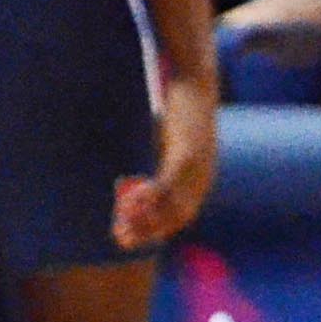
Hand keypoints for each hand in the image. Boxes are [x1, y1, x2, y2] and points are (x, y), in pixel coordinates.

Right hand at [114, 74, 217, 251]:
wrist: (196, 85)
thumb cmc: (179, 111)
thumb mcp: (167, 142)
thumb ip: (157, 161)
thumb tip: (132, 176)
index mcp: (199, 180)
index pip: (178, 217)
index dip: (153, 230)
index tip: (128, 235)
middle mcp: (202, 179)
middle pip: (175, 217)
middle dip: (146, 230)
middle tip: (119, 236)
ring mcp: (197, 169)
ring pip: (171, 205)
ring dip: (144, 218)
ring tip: (120, 222)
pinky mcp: (187, 154)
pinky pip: (167, 183)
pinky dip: (149, 195)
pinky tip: (130, 201)